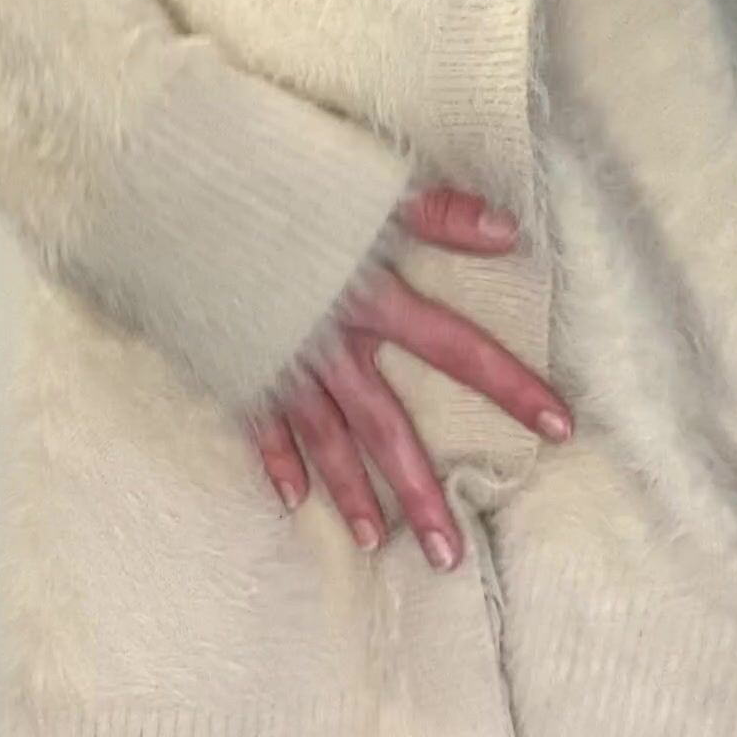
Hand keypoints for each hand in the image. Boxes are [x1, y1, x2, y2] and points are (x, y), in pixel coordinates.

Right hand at [249, 189, 572, 570]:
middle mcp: (331, 344)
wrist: (175, 192)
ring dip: (352, 496)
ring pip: (325, 441)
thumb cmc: (275, 179)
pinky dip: (275, 461)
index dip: (510, 386)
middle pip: (387, 428)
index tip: (561, 427)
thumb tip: (509, 233)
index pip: (456, 348)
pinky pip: (259, 425)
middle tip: (453, 556)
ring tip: (380, 545)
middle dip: (423, 492)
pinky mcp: (235, 364)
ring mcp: (280, 362)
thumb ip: (437, 211)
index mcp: (371, 298)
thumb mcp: (363, 184)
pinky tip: (292, 501)